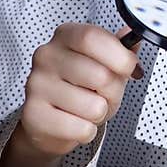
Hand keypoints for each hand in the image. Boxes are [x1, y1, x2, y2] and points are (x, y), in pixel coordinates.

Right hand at [17, 21, 142, 160]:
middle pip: (99, 74)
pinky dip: (87, 131)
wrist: (48, 121)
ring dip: (99, 113)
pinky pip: (81, 129)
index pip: (91, 37)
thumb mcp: (103, 64)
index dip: (118, 55)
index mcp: (64, 36)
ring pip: (94, 106)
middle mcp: (46, 56)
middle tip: (104, 94)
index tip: (130, 67)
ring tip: (86, 108)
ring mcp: (37, 85)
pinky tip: (74, 122)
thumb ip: (120, 50)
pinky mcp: (34, 115)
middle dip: (113, 91)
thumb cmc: (79, 88)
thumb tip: (132, 35)